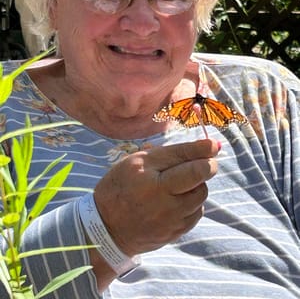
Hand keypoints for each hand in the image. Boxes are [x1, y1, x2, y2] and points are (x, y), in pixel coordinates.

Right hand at [93, 139, 218, 256]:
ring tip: (177, 183)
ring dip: (196, 184)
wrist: (107, 228)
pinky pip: (196, 211)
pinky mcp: (177, 232)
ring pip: (202, 194)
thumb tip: (209, 146)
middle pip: (202, 179)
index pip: (192, 165)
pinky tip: (174, 199)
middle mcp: (166, 203)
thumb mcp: (138, 161)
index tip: (214, 145)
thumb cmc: (120, 187)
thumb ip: (173, 153)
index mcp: (153, 182)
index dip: (206, 151)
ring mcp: (173, 221)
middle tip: (192, 163)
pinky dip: (191, 201)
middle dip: (203, 166)